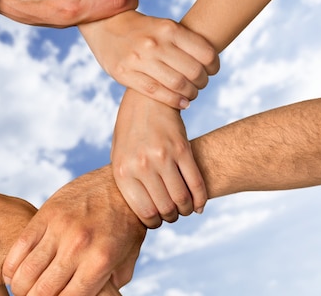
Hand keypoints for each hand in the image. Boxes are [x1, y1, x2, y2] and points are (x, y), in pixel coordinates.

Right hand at [3, 166, 145, 295]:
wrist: (121, 186)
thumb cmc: (125, 227)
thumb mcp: (125, 262)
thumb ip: (106, 287)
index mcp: (100, 261)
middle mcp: (78, 246)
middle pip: (43, 290)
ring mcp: (60, 228)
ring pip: (26, 271)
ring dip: (20, 288)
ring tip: (22, 290)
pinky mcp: (46, 213)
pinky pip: (19, 246)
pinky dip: (11, 267)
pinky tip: (13, 274)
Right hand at [81, 10, 219, 108]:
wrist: (105, 25)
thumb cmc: (141, 30)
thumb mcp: (163, 26)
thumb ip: (182, 41)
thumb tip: (209, 63)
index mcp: (169, 28)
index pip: (205, 53)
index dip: (214, 66)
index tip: (212, 71)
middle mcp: (155, 43)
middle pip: (193, 71)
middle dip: (202, 82)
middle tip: (201, 85)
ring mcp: (139, 59)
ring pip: (177, 84)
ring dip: (190, 94)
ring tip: (191, 94)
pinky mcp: (125, 73)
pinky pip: (156, 92)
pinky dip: (174, 101)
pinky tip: (182, 103)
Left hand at [111, 89, 206, 227]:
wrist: (145, 97)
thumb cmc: (130, 129)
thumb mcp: (119, 154)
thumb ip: (128, 181)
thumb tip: (142, 211)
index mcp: (122, 171)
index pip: (144, 212)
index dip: (154, 222)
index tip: (158, 220)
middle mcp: (141, 166)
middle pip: (164, 208)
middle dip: (171, 217)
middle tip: (174, 214)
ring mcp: (162, 157)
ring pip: (182, 199)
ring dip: (186, 210)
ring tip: (185, 208)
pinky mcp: (182, 149)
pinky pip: (196, 183)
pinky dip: (200, 199)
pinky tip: (199, 204)